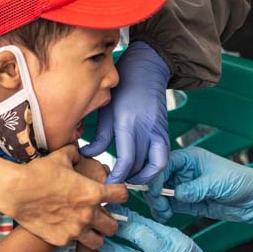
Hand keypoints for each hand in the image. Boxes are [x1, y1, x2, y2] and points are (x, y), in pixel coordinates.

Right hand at [8, 145, 127, 248]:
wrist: (16, 192)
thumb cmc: (39, 172)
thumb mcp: (61, 157)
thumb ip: (75, 154)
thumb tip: (78, 152)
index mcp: (93, 193)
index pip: (122, 195)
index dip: (120, 191)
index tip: (115, 192)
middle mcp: (88, 214)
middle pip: (114, 225)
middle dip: (110, 219)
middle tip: (102, 214)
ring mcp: (75, 229)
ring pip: (99, 241)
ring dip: (96, 234)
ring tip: (90, 228)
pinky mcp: (61, 239)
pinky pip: (75, 242)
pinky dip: (74, 236)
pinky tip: (68, 228)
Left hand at [80, 41, 170, 184]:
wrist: (147, 68)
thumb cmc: (123, 86)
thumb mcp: (106, 109)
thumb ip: (99, 136)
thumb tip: (87, 155)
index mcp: (128, 122)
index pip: (126, 159)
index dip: (117, 175)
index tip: (108, 183)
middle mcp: (146, 128)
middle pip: (140, 165)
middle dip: (127, 178)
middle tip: (114, 182)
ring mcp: (159, 129)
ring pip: (157, 164)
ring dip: (144, 176)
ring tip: (129, 177)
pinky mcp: (165, 130)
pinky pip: (162, 155)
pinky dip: (153, 166)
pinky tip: (141, 166)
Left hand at [99, 210, 222, 251]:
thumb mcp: (183, 244)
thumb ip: (162, 235)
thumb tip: (136, 223)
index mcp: (176, 240)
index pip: (149, 224)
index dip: (130, 217)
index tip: (117, 211)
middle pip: (139, 236)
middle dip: (120, 228)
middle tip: (105, 222)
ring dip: (112, 249)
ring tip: (100, 242)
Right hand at [146, 147, 252, 229]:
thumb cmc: (240, 182)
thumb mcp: (217, 183)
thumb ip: (195, 188)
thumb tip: (175, 194)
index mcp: (190, 158)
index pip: (165, 164)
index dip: (156, 176)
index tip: (154, 191)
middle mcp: (184, 171)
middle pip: (159, 179)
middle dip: (155, 192)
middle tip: (161, 206)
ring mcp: (185, 187)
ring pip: (162, 194)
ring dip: (159, 204)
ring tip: (165, 214)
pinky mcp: (188, 202)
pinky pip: (170, 205)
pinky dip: (164, 211)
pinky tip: (165, 217)